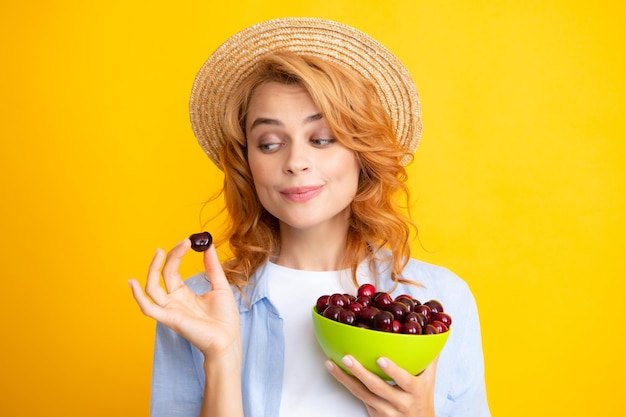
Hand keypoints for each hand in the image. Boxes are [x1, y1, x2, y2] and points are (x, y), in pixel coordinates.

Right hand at [128, 239, 240, 359]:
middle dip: (170, 256)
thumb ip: (213, 267)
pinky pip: (148, 308)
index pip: (172, 270)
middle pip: (163, 274)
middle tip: (182, 243)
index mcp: (183, 294)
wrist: (228, 340)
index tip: (187, 241)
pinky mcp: (169, 319)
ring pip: (151, 288)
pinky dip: (138, 297)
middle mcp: (173, 301)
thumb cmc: (225, 318)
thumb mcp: (220, 286)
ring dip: (152, 269)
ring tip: (159, 252)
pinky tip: (133, 282)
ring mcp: (170, 310)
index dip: (177, 254)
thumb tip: (209, 246)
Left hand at [325, 355, 437, 416]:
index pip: (404, 381)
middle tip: (346, 358)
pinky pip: (358, 398)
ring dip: (345, 379)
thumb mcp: (429, 381)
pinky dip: (346, 384)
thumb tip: (431, 333)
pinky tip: (336, 372)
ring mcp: (385, 411)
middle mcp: (400, 402)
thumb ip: (429, 358)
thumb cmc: (422, 400)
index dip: (393, 371)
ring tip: (331, 364)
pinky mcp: (374, 414)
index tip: (380, 359)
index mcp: (415, 391)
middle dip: (360, 372)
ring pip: (362, 394)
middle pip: (377, 388)